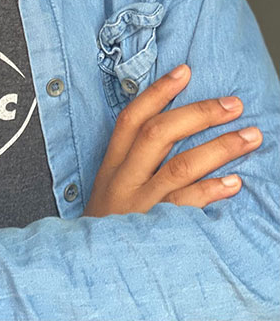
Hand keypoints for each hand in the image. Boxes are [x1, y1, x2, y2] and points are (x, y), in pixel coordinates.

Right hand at [82, 64, 262, 216]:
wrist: (91, 270)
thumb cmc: (109, 224)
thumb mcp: (111, 186)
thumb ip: (133, 158)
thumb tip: (172, 123)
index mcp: (112, 164)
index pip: (132, 118)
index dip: (158, 92)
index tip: (185, 71)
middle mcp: (124, 180)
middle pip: (159, 134)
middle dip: (199, 113)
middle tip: (233, 103)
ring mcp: (140, 206)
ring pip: (180, 166)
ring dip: (219, 147)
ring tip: (249, 136)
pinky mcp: (155, 231)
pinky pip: (187, 207)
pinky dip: (211, 192)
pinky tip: (235, 183)